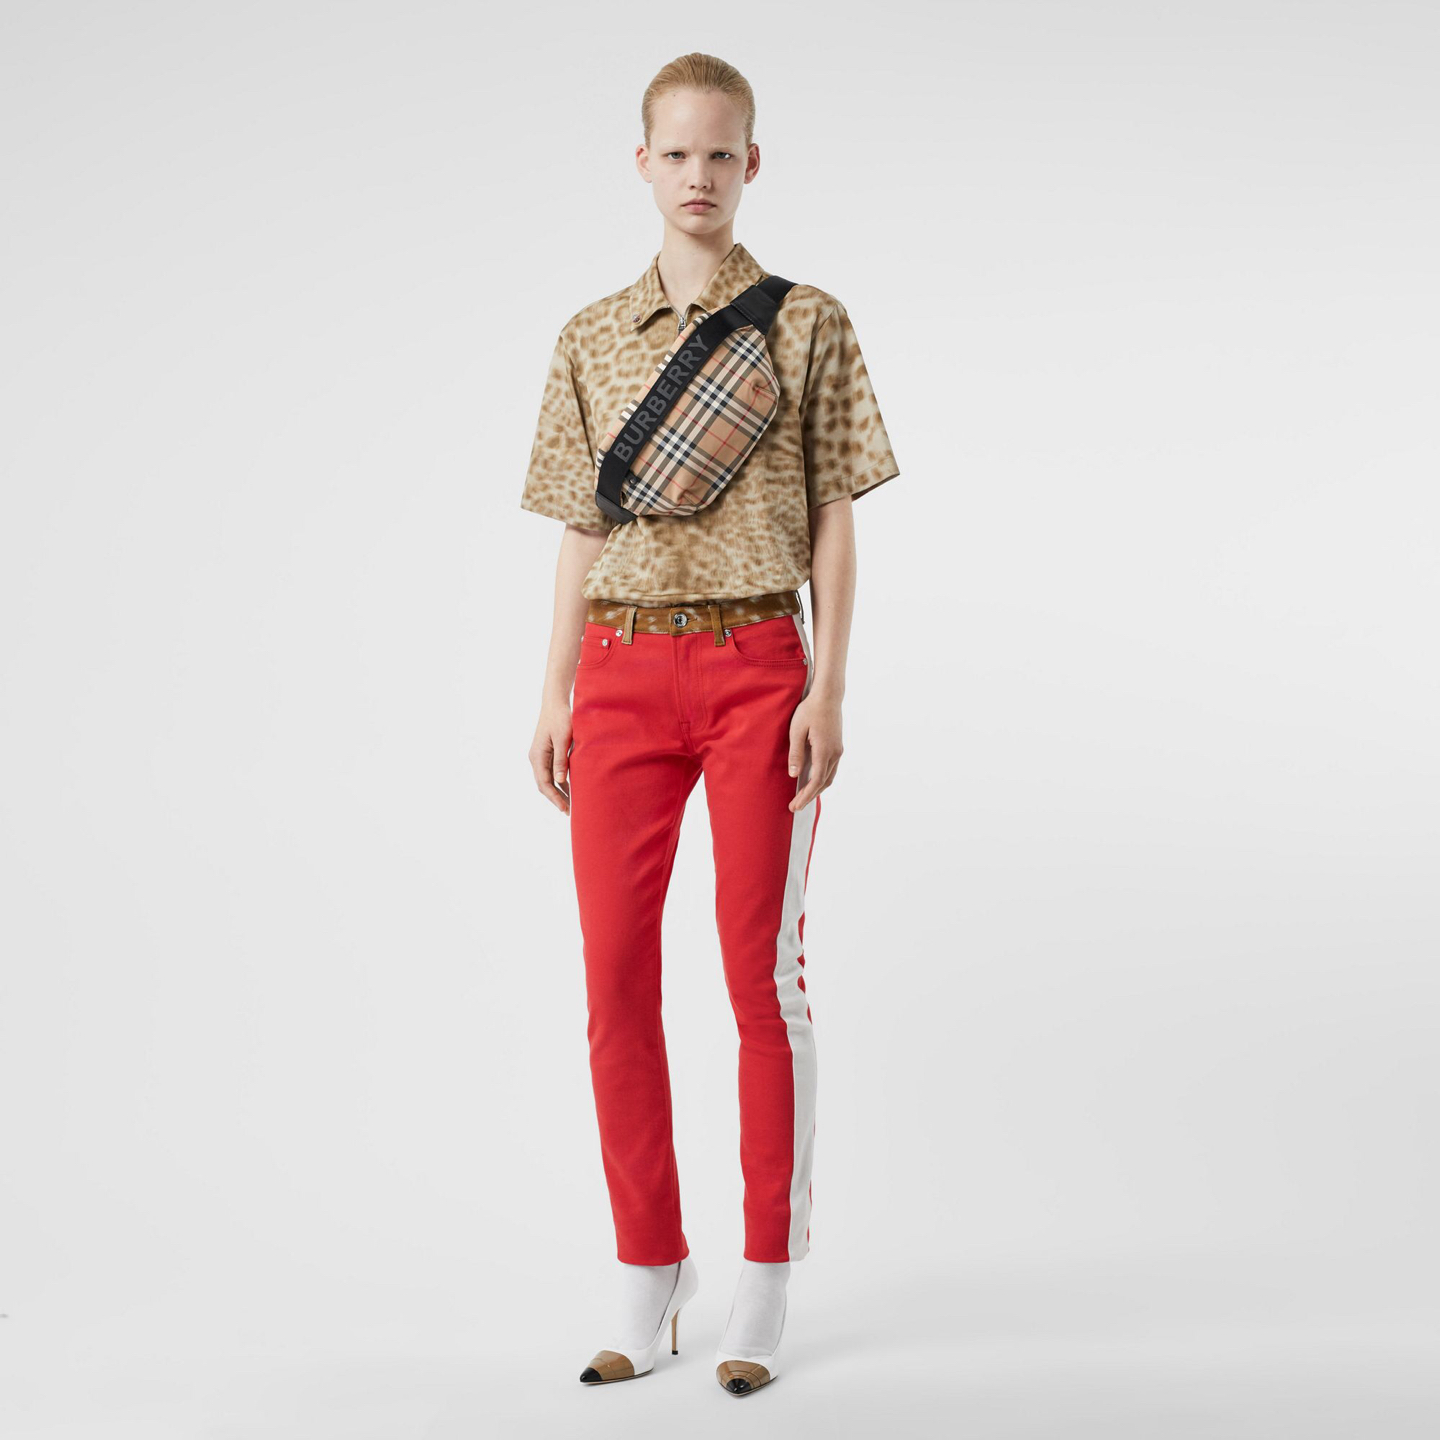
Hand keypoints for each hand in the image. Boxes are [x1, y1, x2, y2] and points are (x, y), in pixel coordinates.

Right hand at [529, 701, 574, 814]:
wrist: (555, 703)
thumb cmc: (560, 718)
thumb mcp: (563, 739)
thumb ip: (560, 760)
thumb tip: (560, 781)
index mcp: (537, 756)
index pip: (544, 783)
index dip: (554, 798)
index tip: (565, 809)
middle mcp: (536, 758)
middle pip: (544, 784)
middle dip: (555, 799)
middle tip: (568, 812)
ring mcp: (540, 756)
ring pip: (548, 780)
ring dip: (558, 792)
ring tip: (570, 805)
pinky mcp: (547, 753)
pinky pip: (551, 772)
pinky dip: (560, 782)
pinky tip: (569, 789)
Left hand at [788, 691, 841, 811]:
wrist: (828, 695)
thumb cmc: (810, 710)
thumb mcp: (796, 730)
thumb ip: (795, 754)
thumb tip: (794, 775)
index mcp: (824, 750)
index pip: (816, 780)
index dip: (806, 795)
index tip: (795, 806)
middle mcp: (835, 753)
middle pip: (824, 782)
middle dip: (810, 796)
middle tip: (795, 806)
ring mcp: (838, 750)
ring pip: (829, 776)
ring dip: (817, 789)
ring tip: (803, 797)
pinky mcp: (838, 746)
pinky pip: (831, 768)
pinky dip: (822, 779)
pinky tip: (812, 781)